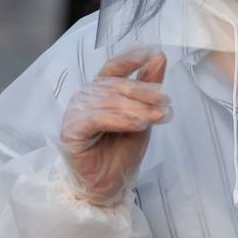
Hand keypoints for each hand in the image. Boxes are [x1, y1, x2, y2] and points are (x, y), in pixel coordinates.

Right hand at [59, 47, 169, 206]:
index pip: (113, 67)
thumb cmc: (121, 151)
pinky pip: (97, 119)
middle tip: (166, 100)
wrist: (109, 185)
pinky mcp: (71, 130)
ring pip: (109, 102)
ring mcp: (76, 112)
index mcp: (100, 90)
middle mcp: (86, 97)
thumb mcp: (142, 115)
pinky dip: (120, 120)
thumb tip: (158, 57)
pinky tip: (138, 124)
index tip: (150, 52)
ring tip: (158, 116)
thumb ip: (147, 86)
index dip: (130, 58)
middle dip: (144, 91)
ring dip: (137, 108)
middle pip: (116, 85)